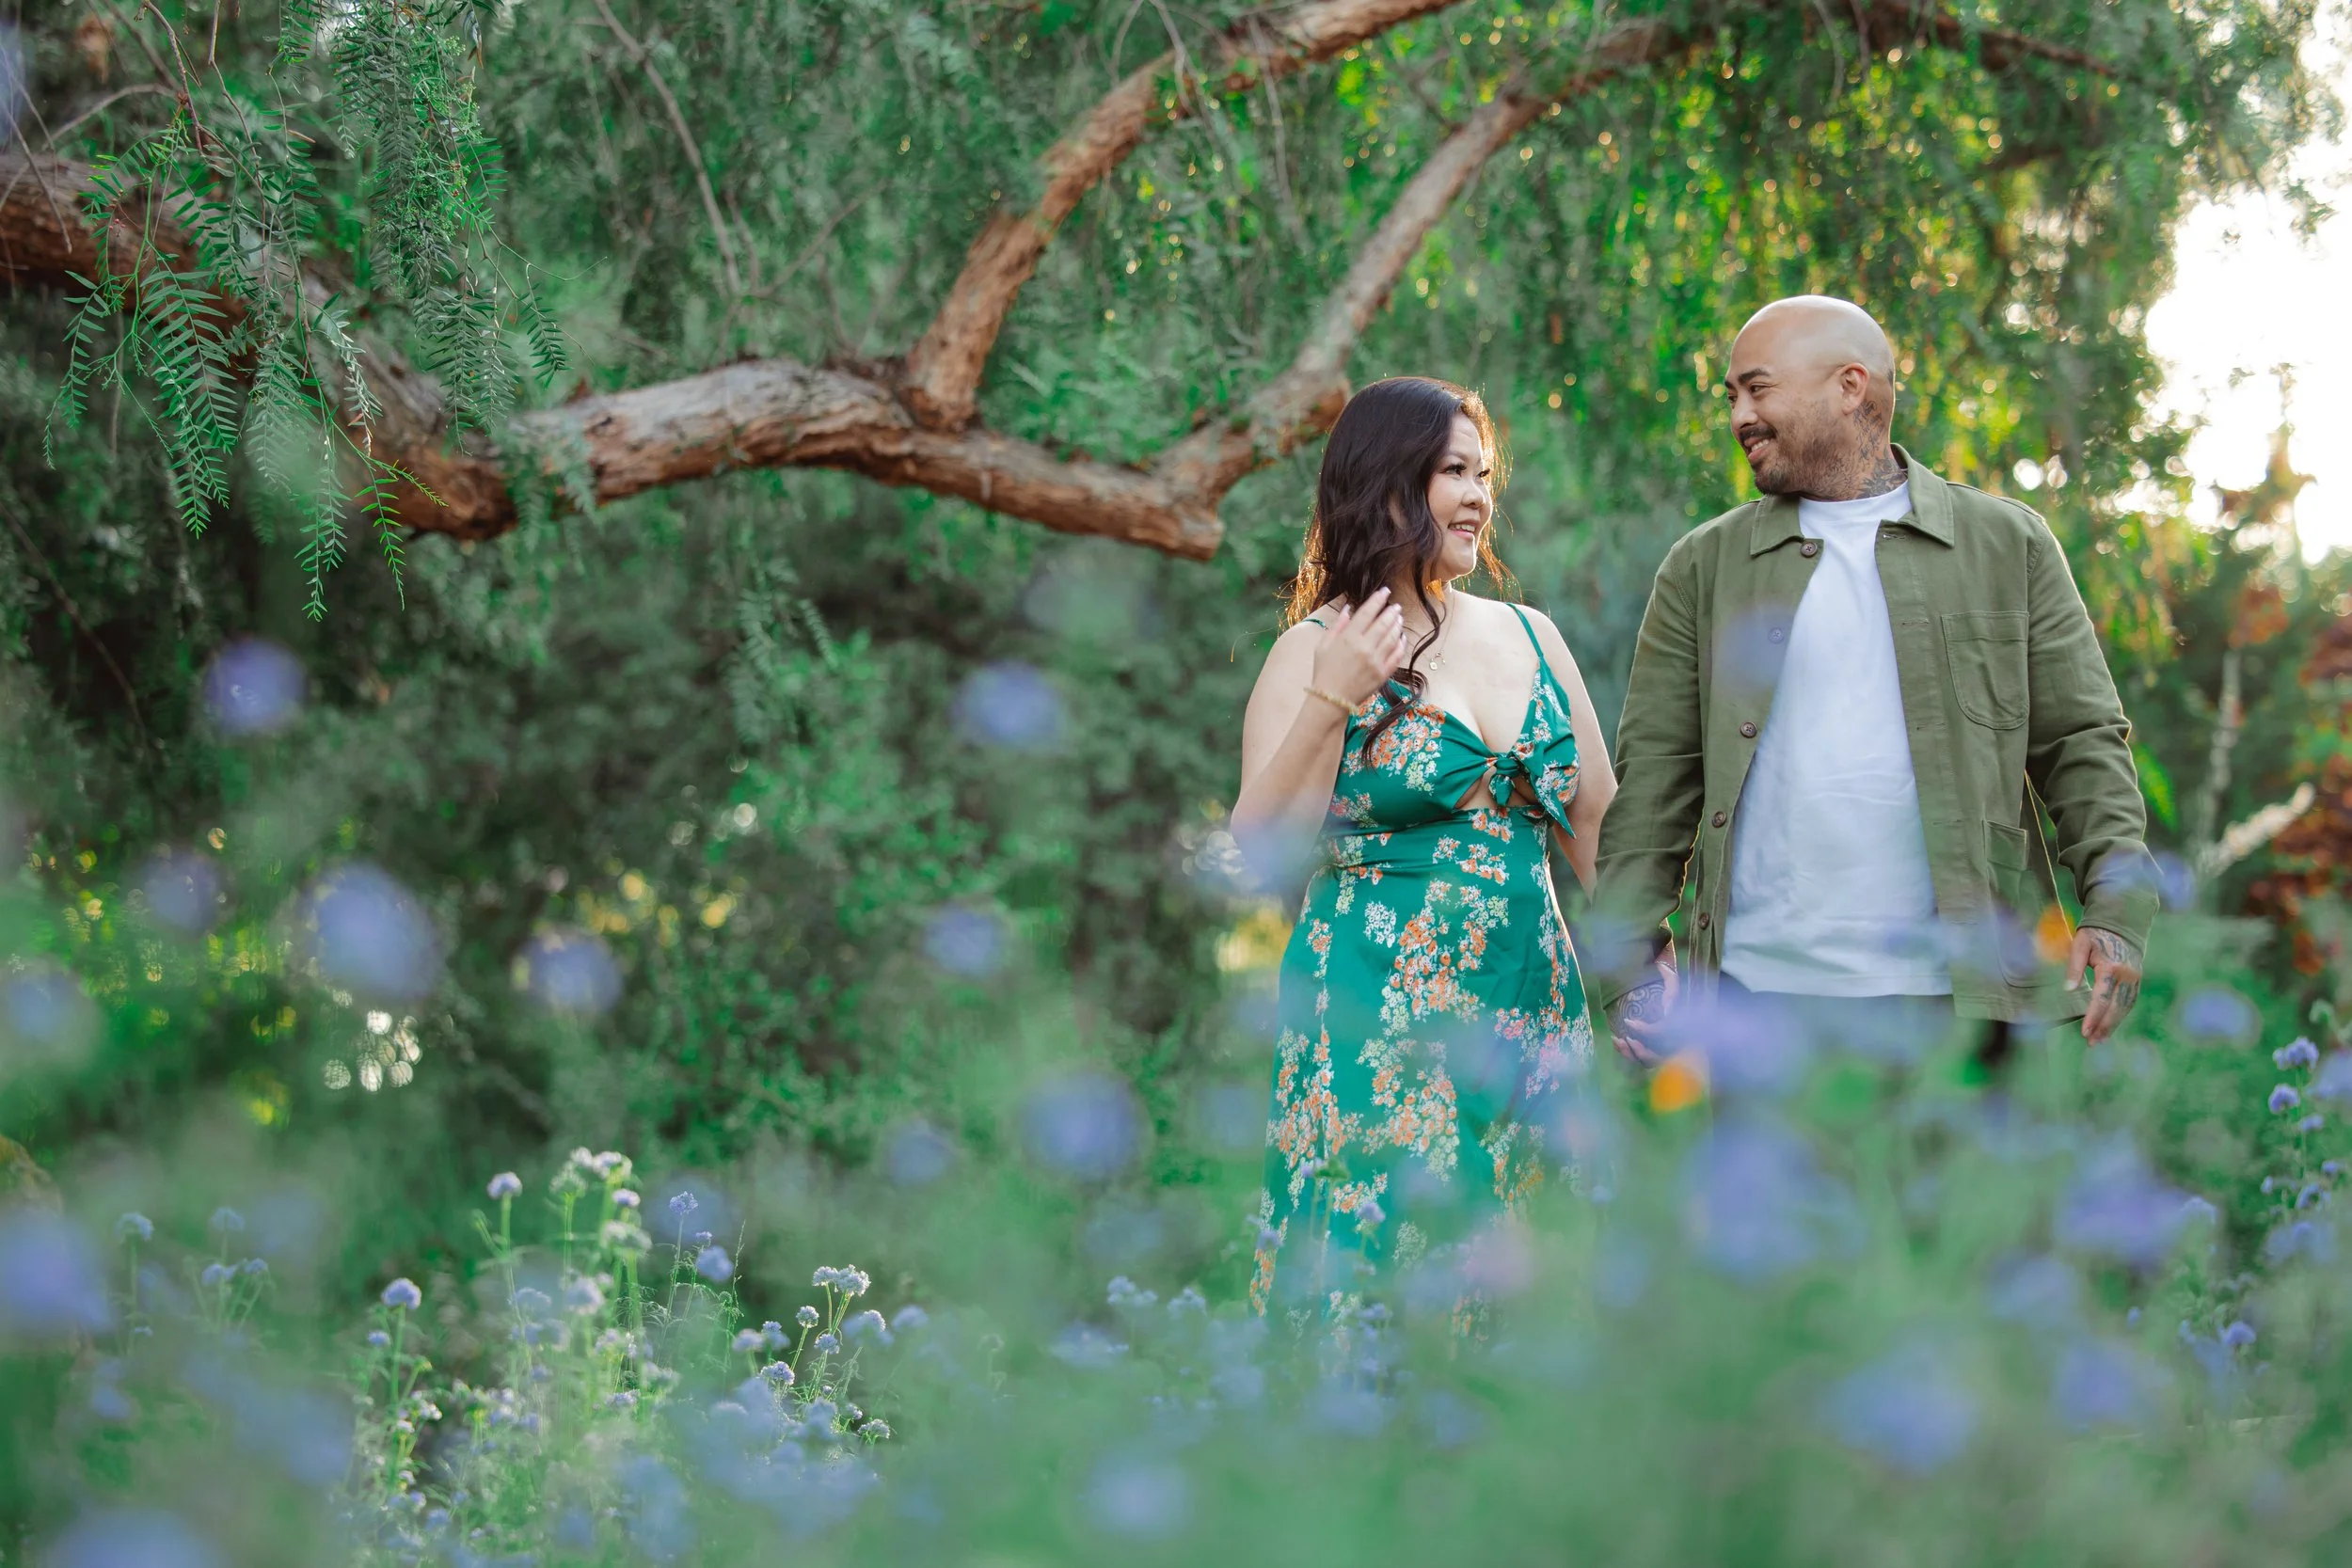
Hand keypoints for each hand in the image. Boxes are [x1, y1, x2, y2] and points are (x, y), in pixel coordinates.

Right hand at [1310, 587, 1410, 706]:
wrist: (1331, 699)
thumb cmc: (1324, 671)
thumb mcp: (1323, 645)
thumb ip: (1337, 626)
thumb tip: (1349, 609)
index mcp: (1348, 638)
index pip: (1367, 612)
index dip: (1377, 600)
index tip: (1384, 592)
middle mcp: (1364, 647)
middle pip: (1383, 623)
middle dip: (1391, 612)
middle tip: (1396, 606)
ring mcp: (1375, 661)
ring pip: (1392, 637)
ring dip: (1397, 626)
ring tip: (1399, 619)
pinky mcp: (1382, 674)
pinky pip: (1396, 656)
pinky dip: (1401, 645)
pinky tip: (1401, 638)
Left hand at [1606, 961, 1677, 1066]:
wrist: (1658, 976)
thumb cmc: (1664, 978)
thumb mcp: (1671, 979)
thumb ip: (1672, 993)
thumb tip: (1667, 1013)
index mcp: (1680, 1024)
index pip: (1665, 1034)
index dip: (1647, 1031)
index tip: (1628, 1021)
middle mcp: (1674, 1039)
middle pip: (1659, 1056)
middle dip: (1640, 1052)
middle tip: (1625, 1039)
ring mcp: (1662, 1044)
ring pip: (1649, 1061)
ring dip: (1632, 1055)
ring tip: (1618, 1041)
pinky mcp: (1651, 1045)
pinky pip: (1641, 1057)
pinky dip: (1628, 1053)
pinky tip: (1617, 1041)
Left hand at [2066, 924, 2141, 1043]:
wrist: (2123, 923)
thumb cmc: (2096, 933)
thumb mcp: (2080, 944)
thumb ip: (2074, 966)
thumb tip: (2068, 989)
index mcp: (2112, 967)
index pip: (2102, 998)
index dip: (2093, 1017)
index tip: (2084, 1031)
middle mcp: (2127, 976)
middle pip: (2116, 1008)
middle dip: (2104, 1027)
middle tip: (2091, 1042)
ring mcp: (2135, 979)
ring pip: (2125, 1008)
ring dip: (2113, 1025)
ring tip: (2099, 1040)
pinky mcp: (2137, 981)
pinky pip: (2130, 1002)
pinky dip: (2120, 1016)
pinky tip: (2110, 1027)